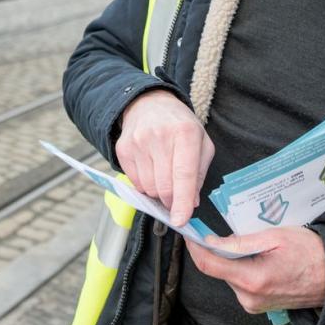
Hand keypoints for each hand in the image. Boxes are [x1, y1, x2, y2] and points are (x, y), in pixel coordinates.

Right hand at [116, 89, 214, 225]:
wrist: (150, 104)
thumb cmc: (180, 126)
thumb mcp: (201, 142)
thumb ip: (199, 173)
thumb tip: (192, 202)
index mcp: (185, 133)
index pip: (184, 175)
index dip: (182, 201)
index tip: (180, 220)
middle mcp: (159, 136)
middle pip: (164, 187)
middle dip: (172, 200)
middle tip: (176, 194)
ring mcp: (138, 142)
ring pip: (149, 188)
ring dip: (158, 191)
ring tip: (163, 173)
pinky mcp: (123, 149)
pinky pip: (135, 183)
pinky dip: (145, 184)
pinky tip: (150, 168)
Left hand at [184, 227, 324, 311]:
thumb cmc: (310, 253)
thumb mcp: (274, 237)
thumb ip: (240, 241)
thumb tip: (212, 241)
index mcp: (252, 279)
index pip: (209, 265)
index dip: (194, 246)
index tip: (188, 231)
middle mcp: (249, 297)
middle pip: (219, 268)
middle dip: (218, 248)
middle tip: (227, 228)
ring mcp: (254, 304)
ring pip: (230, 274)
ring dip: (233, 257)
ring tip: (253, 243)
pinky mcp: (259, 304)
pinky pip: (241, 281)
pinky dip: (243, 266)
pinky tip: (258, 256)